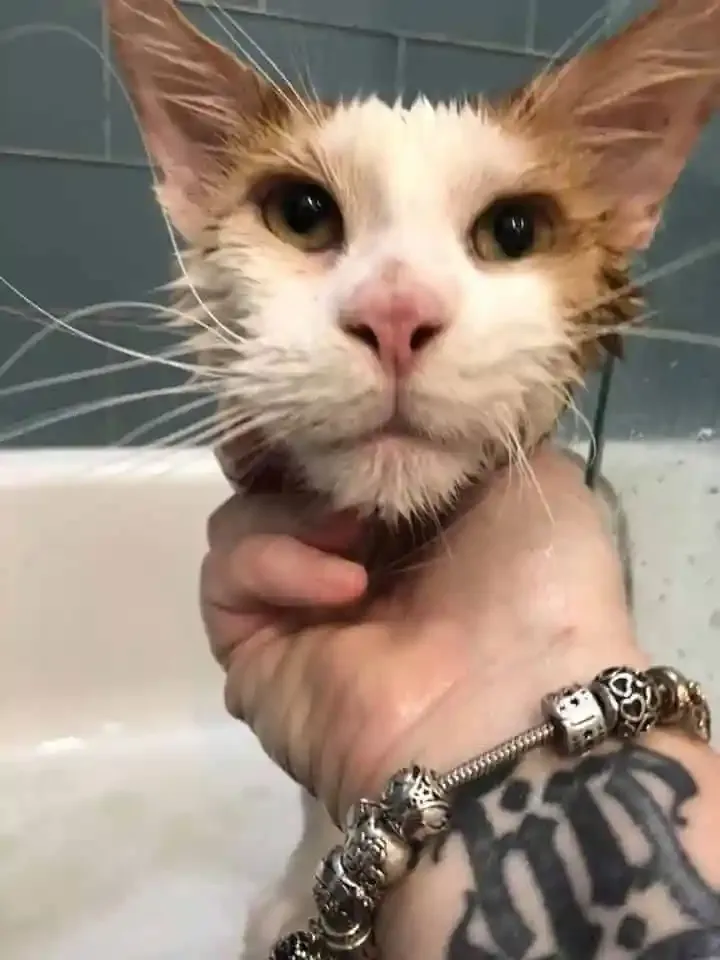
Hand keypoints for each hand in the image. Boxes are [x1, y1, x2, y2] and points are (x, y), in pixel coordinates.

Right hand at [201, 446, 643, 822]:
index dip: (328, 417)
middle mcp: (345, 556)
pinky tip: (344, 588)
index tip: (333, 384)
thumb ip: (473, 429)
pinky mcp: (253, 647)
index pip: (336, 450)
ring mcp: (296, 604)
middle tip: (306, 429)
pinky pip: (225, 575)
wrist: (512, 708)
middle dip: (283, 446)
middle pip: (274, 476)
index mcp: (407, 516)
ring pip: (240, 515)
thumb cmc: (536, 583)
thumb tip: (413, 410)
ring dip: (292, 508)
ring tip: (357, 534)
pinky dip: (274, 561)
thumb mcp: (537, 474)